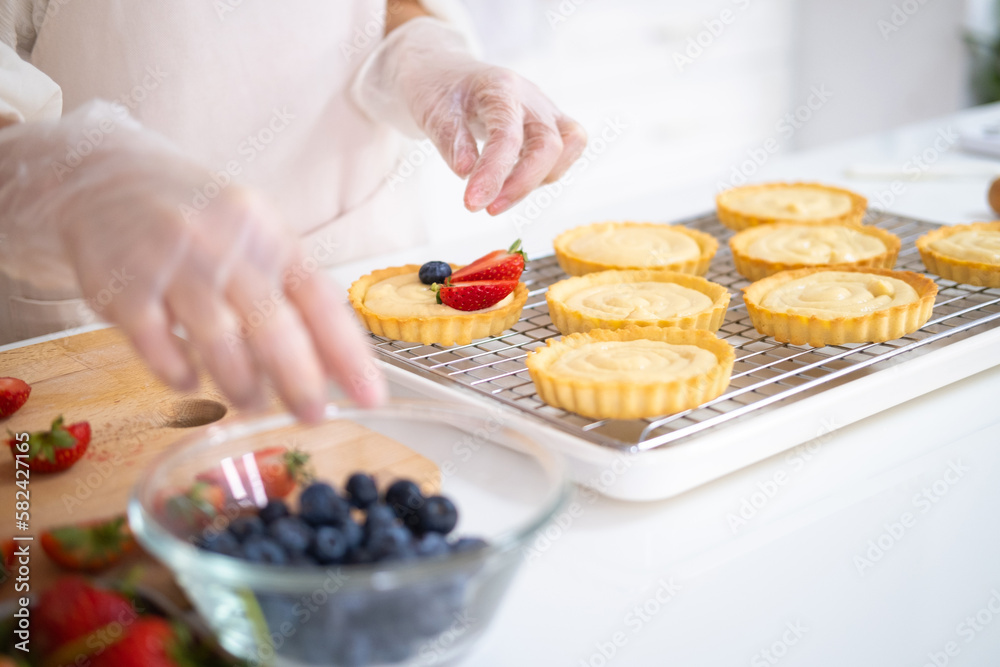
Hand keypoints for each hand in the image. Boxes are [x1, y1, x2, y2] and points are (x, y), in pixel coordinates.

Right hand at [0, 102, 385, 420]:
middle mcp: (224, 246)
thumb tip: (332, 362)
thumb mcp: (254, 234)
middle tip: (313, 416)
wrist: (104, 175)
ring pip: (218, 341)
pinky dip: (179, 374)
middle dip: (299, 380)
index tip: (370, 396)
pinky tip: (190, 382)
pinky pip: (159, 346)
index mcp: (268, 234)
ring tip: (254, 403)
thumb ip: (291, 292)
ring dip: (242, 385)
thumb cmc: (197, 217)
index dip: (348, 353)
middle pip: (272, 325)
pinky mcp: (123, 288)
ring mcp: (172, 265)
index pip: (320, 300)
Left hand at [353, 18, 586, 214]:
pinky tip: (511, 186)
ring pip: (567, 149)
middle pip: (549, 144)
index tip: (472, 203)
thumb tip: (466, 172)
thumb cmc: (439, 89)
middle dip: (522, 185)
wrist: (446, 72)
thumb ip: (451, 139)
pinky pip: (566, 152)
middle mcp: (531, 98)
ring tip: (498, 198)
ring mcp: (545, 111)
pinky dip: (544, 176)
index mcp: (500, 87)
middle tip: (488, 209)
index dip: (493, 173)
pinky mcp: (549, 125)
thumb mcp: (431, 110)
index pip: (507, 134)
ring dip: (536, 182)